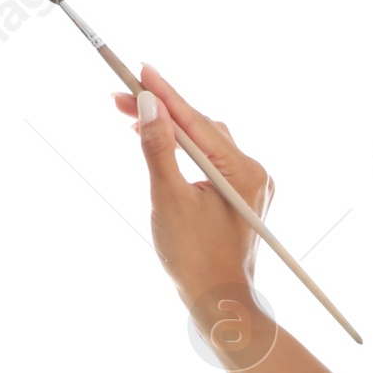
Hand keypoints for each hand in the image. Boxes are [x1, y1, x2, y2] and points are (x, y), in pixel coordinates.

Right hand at [112, 64, 273, 309]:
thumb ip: (158, 149)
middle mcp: (253, 173)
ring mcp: (249, 185)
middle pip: (201, 129)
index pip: (197, 122)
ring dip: (171, 129)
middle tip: (120, 96)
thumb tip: (151, 106)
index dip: (165, 95)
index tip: (139, 70)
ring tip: (132, 117)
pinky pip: (210, 161)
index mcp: (242, 173)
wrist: (219, 302)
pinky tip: (162, 143)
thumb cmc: (193, 260)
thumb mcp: (167, 200)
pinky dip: (184, 150)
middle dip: (161, 111)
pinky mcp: (240, 196)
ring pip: (205, 143)